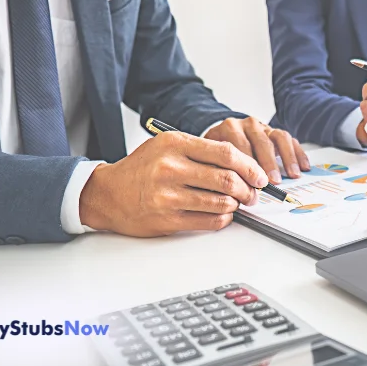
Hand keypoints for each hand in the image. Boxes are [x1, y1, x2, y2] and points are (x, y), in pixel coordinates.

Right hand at [79, 132, 267, 236]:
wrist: (108, 194)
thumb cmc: (141, 169)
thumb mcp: (167, 146)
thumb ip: (201, 150)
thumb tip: (242, 165)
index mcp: (174, 144)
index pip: (225, 153)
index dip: (249, 166)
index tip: (259, 175)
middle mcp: (170, 168)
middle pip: (226, 179)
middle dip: (247, 188)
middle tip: (252, 193)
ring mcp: (168, 195)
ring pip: (220, 202)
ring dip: (235, 205)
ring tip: (236, 203)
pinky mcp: (167, 219)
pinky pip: (208, 221)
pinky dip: (222, 219)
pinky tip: (222, 214)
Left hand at [204, 117, 309, 183]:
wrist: (223, 133)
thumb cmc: (219, 151)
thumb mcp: (212, 156)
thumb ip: (219, 168)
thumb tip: (228, 191)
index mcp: (230, 128)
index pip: (240, 145)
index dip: (247, 165)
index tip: (253, 184)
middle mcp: (248, 124)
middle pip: (262, 142)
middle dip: (269, 163)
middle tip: (274, 181)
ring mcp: (264, 126)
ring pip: (279, 138)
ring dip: (287, 158)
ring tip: (293, 175)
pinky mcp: (276, 132)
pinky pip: (290, 140)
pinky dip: (298, 153)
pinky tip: (303, 167)